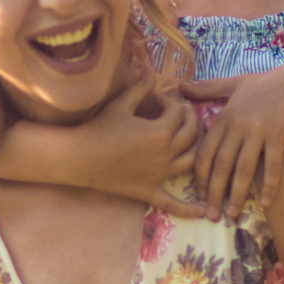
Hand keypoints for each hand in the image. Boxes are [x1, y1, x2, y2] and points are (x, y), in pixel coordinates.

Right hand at [62, 78, 204, 212]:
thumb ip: (139, 87)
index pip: (178, 113)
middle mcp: (166, 154)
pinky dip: (189, 210)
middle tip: (182, 115)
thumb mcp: (120, 104)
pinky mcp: (150, 191)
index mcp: (161, 131)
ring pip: (191, 162)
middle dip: (191, 120)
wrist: (80, 158)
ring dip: (197, 150)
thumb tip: (150, 71)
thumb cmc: (99, 128)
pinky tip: (203, 212)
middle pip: (192, 134)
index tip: (160, 100)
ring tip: (194, 142)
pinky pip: (173, 203)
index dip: (172, 102)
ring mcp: (160, 175)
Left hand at [180, 66, 283, 217]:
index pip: (205, 152)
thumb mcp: (234, 84)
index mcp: (225, 117)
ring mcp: (258, 131)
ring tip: (232, 215)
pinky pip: (272, 165)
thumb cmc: (266, 84)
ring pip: (243, 169)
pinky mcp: (278, 135)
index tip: (199, 196)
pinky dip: (269, 185)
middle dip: (214, 193)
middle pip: (221, 165)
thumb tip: (182, 86)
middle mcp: (238, 125)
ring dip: (236, 195)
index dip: (200, 176)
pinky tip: (265, 203)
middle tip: (210, 216)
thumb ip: (208, 88)